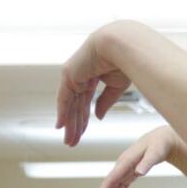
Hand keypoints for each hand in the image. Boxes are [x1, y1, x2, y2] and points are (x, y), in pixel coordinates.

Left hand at [56, 26, 133, 146]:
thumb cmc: (125, 61)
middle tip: (73, 142)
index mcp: (92, 76)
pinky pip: (64, 99)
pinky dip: (63, 113)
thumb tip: (97, 117)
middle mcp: (80, 76)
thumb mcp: (116, 87)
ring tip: (69, 141)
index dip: (85, 118)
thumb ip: (105, 101)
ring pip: (70, 106)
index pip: (86, 102)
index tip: (83, 132)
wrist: (121, 46)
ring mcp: (72, 75)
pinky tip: (61, 127)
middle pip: (76, 106)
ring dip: (70, 125)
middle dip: (76, 125)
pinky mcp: (68, 75)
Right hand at [92, 126, 183, 187]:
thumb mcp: (155, 153)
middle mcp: (122, 167)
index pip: (112, 179)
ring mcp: (124, 171)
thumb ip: (147, 162)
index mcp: (126, 162)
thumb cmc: (159, 144)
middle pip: (109, 186)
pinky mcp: (128, 175)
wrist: (160, 139)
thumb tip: (139, 172)